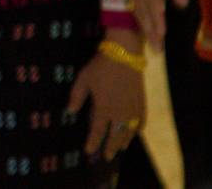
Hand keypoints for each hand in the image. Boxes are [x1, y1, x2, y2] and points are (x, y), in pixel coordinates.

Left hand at [67, 29, 146, 159]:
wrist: (124, 54)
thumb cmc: (101, 66)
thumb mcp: (83, 79)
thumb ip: (76, 96)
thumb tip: (69, 112)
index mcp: (104, 108)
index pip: (97, 131)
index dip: (93, 142)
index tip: (88, 151)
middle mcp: (120, 113)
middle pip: (115, 136)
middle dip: (110, 147)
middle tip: (107, 156)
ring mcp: (133, 109)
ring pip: (129, 131)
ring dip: (124, 141)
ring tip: (120, 148)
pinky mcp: (142, 102)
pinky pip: (141, 121)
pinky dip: (138, 129)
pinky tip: (135, 132)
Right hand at [124, 0, 188, 49]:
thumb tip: (181, 5)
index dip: (157, 18)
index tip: (161, 35)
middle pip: (142, 8)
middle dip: (149, 30)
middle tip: (157, 50)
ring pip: (136, 7)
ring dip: (144, 27)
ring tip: (152, 44)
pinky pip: (133, 3)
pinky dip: (140, 17)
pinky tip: (146, 28)